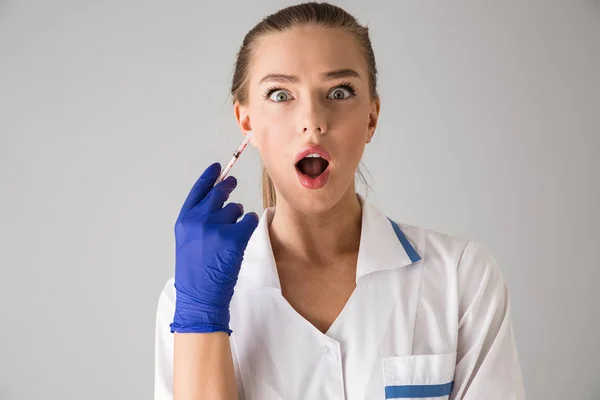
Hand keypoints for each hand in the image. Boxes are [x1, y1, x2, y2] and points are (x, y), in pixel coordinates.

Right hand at [170, 162, 258, 334]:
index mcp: (184, 221)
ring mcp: (216, 228)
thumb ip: (198, 221)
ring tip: (230, 237)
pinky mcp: (234, 238)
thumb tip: (218, 201)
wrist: (200, 297)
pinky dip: (248, 226)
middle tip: (232, 183)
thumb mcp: (188, 242)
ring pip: (235, 209)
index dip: (209, 177)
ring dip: (237, 217)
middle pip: (218, 193)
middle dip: (227, 186)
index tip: (217, 168)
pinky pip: (248, 220)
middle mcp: (198, 220)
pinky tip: (242, 237)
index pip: (198, 191)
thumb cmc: (195, 273)